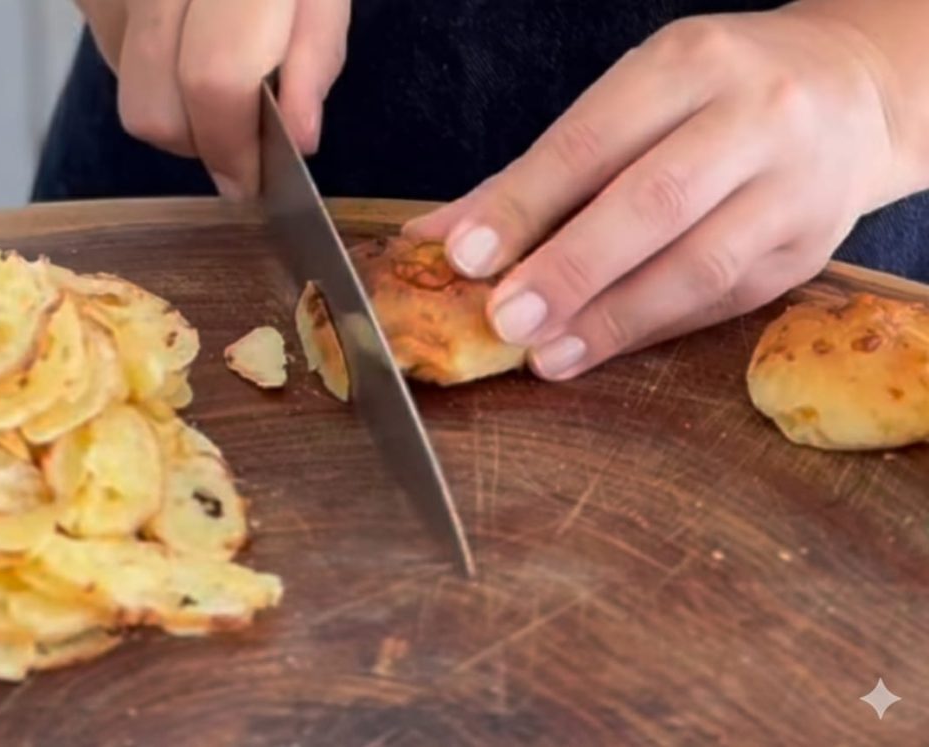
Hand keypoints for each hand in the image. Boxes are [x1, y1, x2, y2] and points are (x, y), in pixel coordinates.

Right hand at [76, 0, 350, 197]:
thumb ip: (313, 60)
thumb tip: (299, 139)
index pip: (214, 80)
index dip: (231, 147)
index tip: (250, 182)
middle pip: (153, 104)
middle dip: (200, 144)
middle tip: (236, 136)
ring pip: (127, 88)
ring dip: (176, 108)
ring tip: (214, 70)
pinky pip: (107, 53)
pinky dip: (148, 68)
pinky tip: (182, 37)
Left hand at [405, 9, 901, 380]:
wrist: (851, 94)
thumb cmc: (714, 95)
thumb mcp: (631, 100)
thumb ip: (536, 173)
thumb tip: (441, 238)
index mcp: (689, 64)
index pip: (592, 140)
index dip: (524, 204)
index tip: (466, 257)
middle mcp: (754, 116)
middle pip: (654, 201)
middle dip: (572, 268)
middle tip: (506, 319)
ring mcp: (792, 187)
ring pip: (697, 265)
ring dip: (612, 319)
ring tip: (547, 354)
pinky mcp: (807, 251)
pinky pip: (721, 301)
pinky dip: (650, 330)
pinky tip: (598, 348)